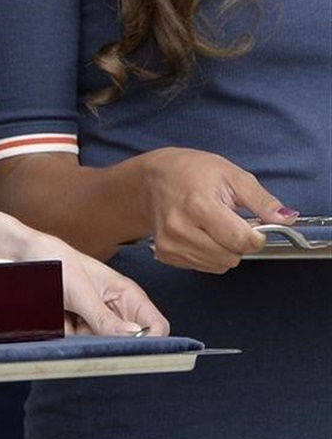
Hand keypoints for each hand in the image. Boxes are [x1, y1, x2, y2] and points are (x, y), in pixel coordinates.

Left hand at [0, 206, 167, 335]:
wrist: (8, 254)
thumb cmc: (47, 257)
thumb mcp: (78, 288)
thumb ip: (103, 315)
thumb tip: (132, 337)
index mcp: (122, 291)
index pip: (154, 324)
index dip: (151, 339)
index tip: (135, 349)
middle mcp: (107, 306)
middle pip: (125, 339)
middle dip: (110, 342)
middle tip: (89, 335)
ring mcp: (86, 317)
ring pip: (96, 344)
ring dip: (82, 339)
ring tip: (63, 318)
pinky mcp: (65, 323)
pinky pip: (72, 342)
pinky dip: (63, 336)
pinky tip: (52, 320)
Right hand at [140, 147, 297, 272]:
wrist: (152, 180)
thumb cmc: (191, 172)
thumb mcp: (232, 175)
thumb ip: (261, 200)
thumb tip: (285, 218)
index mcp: (198, 205)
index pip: (240, 240)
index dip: (256, 237)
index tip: (254, 227)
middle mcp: (180, 228)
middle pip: (231, 257)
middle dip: (238, 243)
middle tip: (229, 222)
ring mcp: (169, 244)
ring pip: (219, 265)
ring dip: (223, 250)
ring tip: (212, 226)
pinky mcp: (164, 254)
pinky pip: (202, 267)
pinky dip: (208, 254)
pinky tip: (199, 234)